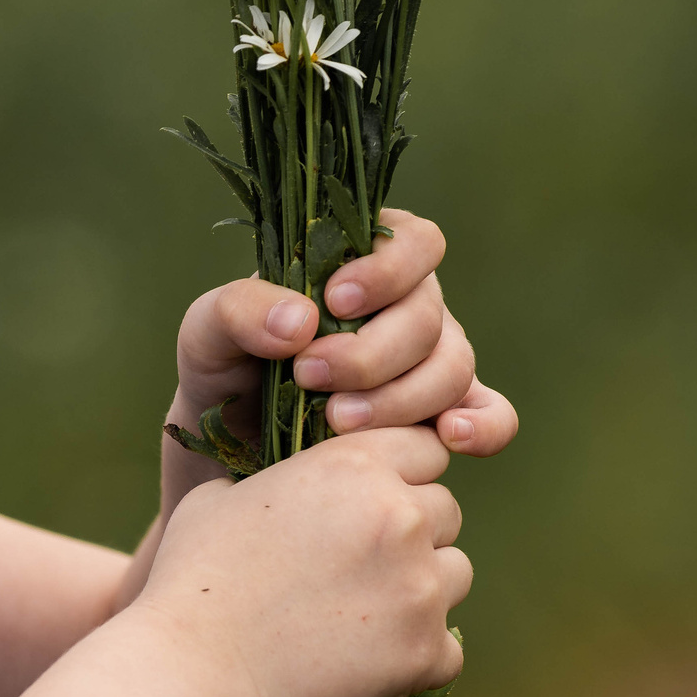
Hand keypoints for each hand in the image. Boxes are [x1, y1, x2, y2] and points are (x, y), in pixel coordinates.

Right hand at [138, 425, 469, 696]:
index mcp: (351, 466)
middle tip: (359, 563)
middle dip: (413, 531)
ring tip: (360, 611)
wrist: (196, 671)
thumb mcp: (222, 497)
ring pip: (454, 574)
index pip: (423, 447)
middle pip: (445, 511)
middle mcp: (399, 517)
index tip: (369, 500)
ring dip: (419, 587)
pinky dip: (414, 653)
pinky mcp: (427, 652)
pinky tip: (363, 658)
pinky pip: (446, 645)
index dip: (398, 472)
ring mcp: (420, 587)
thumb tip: (294, 486)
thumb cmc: (194, 578)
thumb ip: (279, 480)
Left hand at [168, 209, 517, 468]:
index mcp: (359, 263)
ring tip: (336, 421)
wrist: (228, 456)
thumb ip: (238, 309)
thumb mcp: (205, 333)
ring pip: (454, 367)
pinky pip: (492, 415)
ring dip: (401, 397)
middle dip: (371, 353)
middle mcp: (407, 306)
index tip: (336, 301)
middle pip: (429, 316)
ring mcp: (431, 362)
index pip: (413, 241)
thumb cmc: (222, 374)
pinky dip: (482, 424)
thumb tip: (303, 320)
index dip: (387, 269)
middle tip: (309, 378)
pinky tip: (448, 437)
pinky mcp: (439, 418)